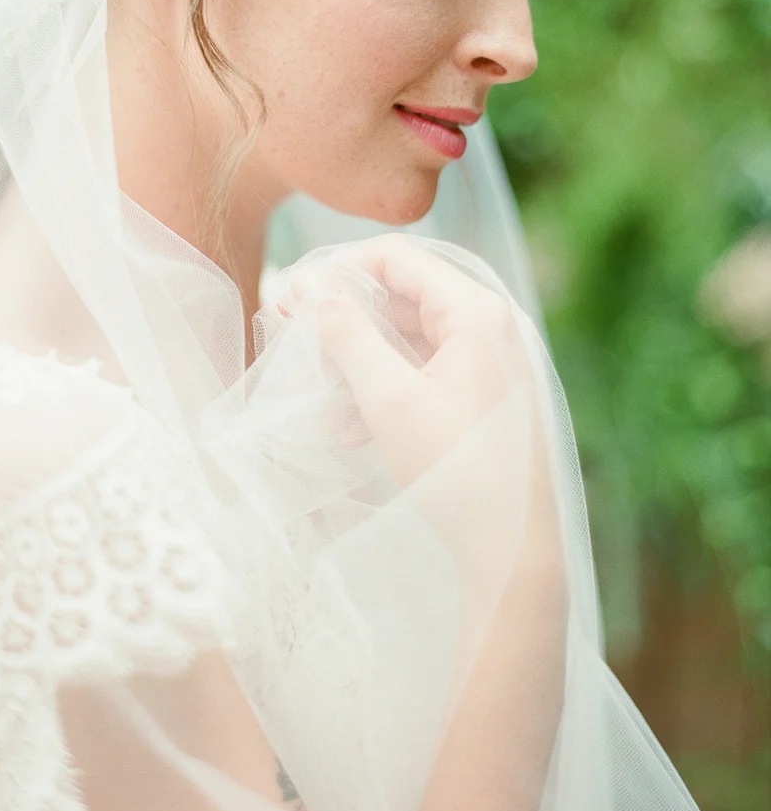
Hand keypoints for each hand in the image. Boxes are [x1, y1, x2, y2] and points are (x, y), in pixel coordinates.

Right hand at [281, 236, 540, 490]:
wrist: (515, 552)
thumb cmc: (457, 470)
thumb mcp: (389, 400)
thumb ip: (348, 336)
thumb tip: (313, 290)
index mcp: (477, 312)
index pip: (398, 258)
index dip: (340, 268)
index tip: (296, 293)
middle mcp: (493, 325)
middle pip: (404, 297)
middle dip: (346, 320)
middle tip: (295, 337)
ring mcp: (495, 361)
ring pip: (411, 340)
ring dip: (361, 363)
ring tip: (321, 401)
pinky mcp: (489, 395)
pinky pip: (428, 373)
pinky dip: (388, 389)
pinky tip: (348, 428)